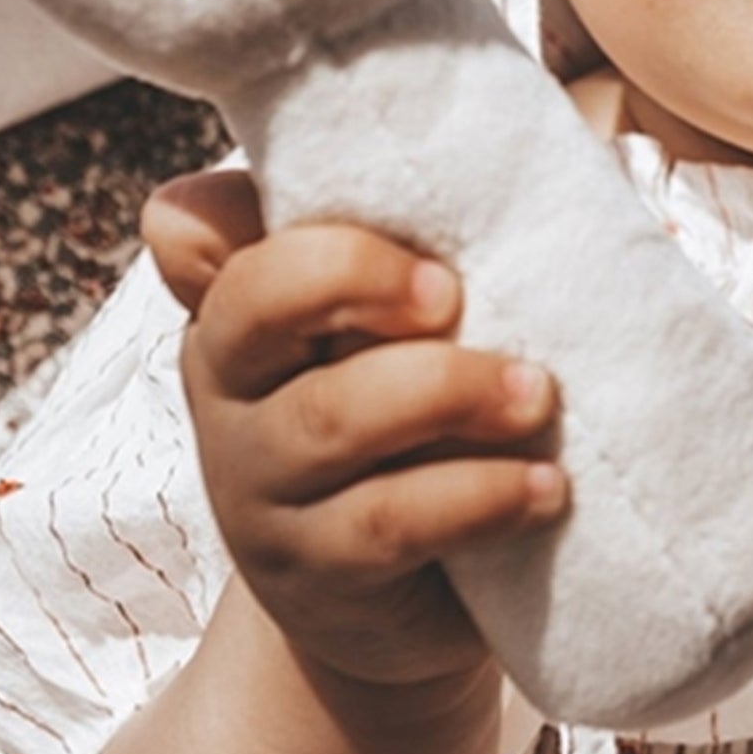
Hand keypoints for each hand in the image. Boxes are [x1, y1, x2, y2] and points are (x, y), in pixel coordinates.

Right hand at [143, 171, 568, 698]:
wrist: (409, 601)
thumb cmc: (421, 423)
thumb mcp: (409, 329)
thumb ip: (427, 243)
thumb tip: (528, 152)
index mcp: (247, 307)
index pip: (206, 232)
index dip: (297, 229)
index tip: (421, 250)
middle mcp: (232, 391)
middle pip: (254, 311)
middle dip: (360, 281)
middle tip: (460, 295)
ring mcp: (261, 489)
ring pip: (330, 419)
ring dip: (448, 391)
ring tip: (538, 394)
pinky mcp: (315, 575)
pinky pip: (386, 524)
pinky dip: (478, 496)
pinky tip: (546, 487)